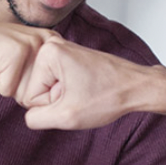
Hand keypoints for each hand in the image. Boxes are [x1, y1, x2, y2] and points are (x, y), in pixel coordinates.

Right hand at [0, 16, 55, 99]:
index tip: (13, 69)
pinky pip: (7, 89)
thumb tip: (51, 107)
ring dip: (4, 84)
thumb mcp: (19, 70)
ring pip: (24, 93)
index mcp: (51, 44)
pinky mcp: (16, 51)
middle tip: (1, 65)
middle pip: (37, 94)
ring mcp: (32, 44)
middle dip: (14, 87)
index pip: (51, 91)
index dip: (26, 89)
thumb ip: (37, 83)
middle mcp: (46, 41)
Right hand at [20, 37, 148, 129]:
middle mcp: (52, 46)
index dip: (52, 105)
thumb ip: (36, 118)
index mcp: (47, 53)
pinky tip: (86, 89)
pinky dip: (71, 92)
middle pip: (36, 90)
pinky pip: (57, 83)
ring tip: (85, 91)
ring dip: (65, 97)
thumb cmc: (109, 96)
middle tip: (81, 95)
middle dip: (58, 100)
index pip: (29, 96)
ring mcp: (61, 50)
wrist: (137, 87)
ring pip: (47, 88)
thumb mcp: (66, 116)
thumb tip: (29, 114)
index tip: (75, 96)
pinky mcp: (69, 57)